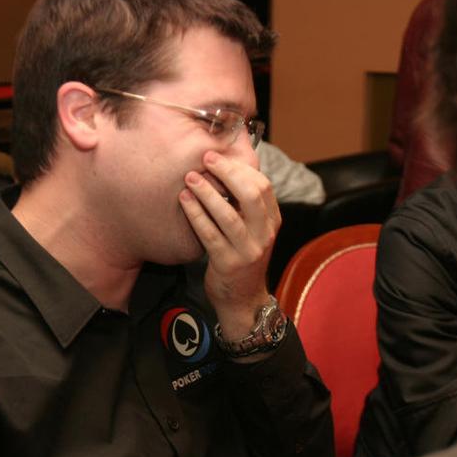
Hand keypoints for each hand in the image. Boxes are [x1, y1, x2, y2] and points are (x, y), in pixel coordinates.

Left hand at [178, 149, 280, 340]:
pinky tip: (184, 201)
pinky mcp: (228, 264)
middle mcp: (264, 235)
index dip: (240, 168)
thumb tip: (224, 169)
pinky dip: (195, 214)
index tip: (219, 157)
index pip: (263, 186)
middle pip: (250, 195)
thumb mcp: (253, 231)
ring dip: (207, 192)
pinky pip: (209, 234)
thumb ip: (245, 205)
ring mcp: (248, 251)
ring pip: (228, 214)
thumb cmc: (242, 258)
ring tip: (190, 178)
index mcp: (273, 222)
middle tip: (206, 159)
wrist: (243, 300)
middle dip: (227, 172)